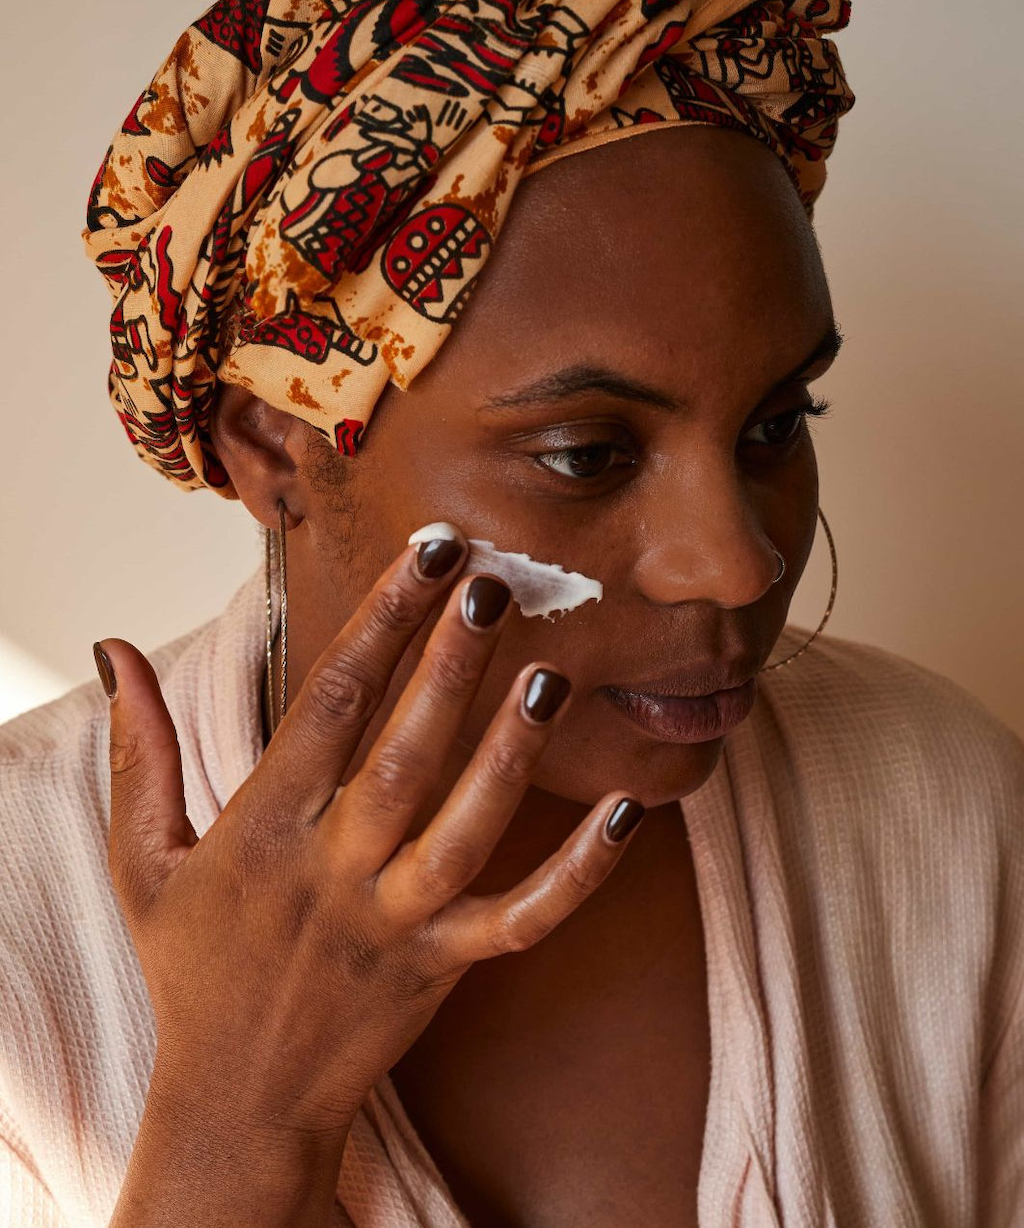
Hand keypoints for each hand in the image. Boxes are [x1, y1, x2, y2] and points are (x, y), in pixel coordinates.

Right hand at [96, 524, 644, 1143]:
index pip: (331, 701)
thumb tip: (115, 650)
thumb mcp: (143, 861)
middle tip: (494, 582)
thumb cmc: (191, 969)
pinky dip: (582, 871)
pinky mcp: (445, 968)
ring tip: (552, 672)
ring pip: (469, 825)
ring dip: (513, 748)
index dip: (382, 618)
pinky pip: (524, 917)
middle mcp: (336, 869)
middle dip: (450, 663)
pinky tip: (631, 812)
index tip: (428, 555)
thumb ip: (138, 752)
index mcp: (265, 828)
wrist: (238, 1101)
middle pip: (405, 752)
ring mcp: (398, 922)